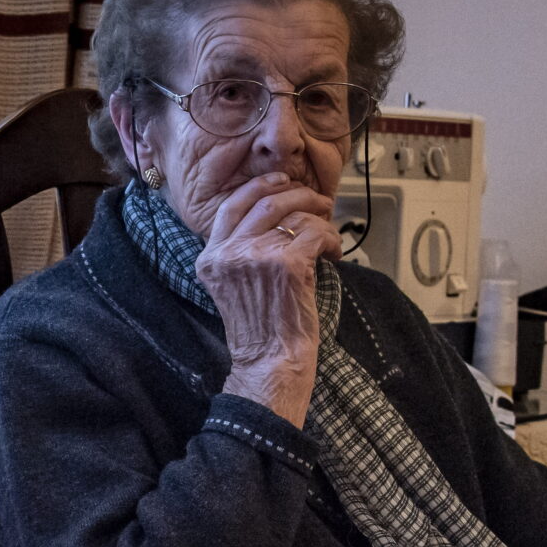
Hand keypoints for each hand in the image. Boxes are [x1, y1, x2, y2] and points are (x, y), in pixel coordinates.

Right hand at [198, 172, 339, 424]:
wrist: (269, 363)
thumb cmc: (259, 330)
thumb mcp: (233, 286)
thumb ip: (241, 252)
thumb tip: (280, 216)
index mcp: (210, 257)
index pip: (232, 205)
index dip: (261, 186)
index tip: (284, 183)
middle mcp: (229, 253)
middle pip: (267, 201)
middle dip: (300, 195)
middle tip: (320, 202)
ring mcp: (257, 256)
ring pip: (296, 216)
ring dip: (321, 221)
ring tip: (331, 236)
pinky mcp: (287, 264)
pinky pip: (316, 234)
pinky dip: (332, 240)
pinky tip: (335, 255)